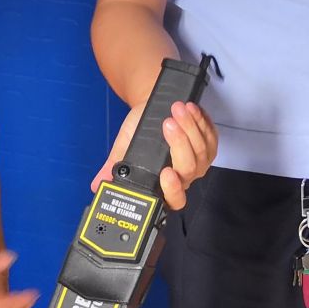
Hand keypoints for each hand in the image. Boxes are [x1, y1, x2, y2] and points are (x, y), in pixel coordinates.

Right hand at [91, 99, 217, 210]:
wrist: (151, 109)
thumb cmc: (139, 131)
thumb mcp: (124, 146)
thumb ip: (115, 164)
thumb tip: (98, 184)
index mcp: (164, 184)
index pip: (174, 198)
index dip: (173, 189)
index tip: (166, 172)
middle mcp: (184, 177)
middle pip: (188, 168)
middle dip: (179, 144)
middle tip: (167, 124)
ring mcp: (200, 161)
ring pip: (201, 150)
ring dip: (190, 127)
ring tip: (177, 109)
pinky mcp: (210, 144)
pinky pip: (210, 136)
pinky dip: (201, 121)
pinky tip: (191, 110)